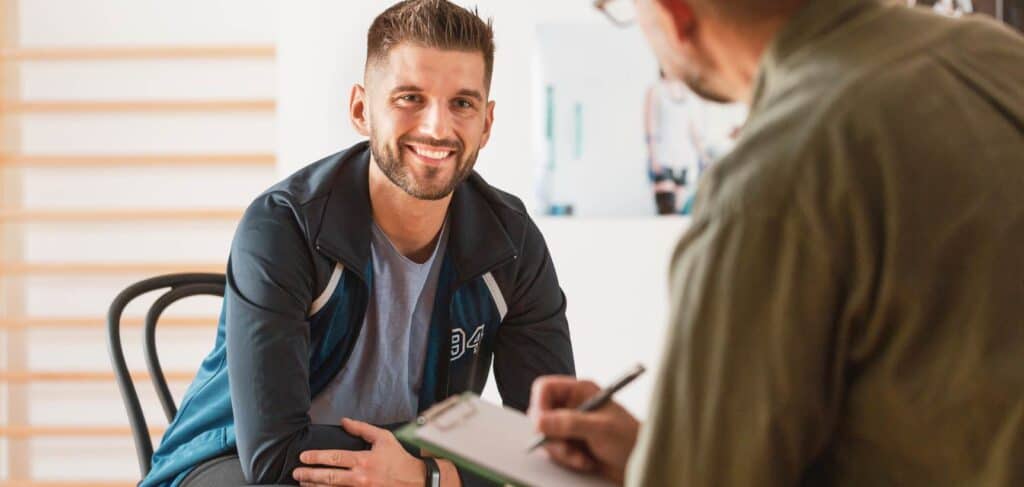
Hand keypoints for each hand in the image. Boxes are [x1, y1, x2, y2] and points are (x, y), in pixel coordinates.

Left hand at [293, 418, 424, 486]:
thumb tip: (344, 422)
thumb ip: (362, 429)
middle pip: (328, 477)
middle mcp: (360, 478)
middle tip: (296, 473)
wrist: (415, 481)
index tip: (303, 457)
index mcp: (364, 460)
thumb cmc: (399, 459)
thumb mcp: (384, 438)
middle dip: (309, 475)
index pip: (334, 458)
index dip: (316, 457)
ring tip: (303, 484)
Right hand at [529, 376, 639, 483]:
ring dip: (560, 452)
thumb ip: (570, 423)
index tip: (542, 425)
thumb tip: (540, 422)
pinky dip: (565, 460)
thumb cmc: (630, 439)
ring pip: (545, 436)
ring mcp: (569, 426)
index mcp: (580, 391)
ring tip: (582, 458)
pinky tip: (585, 462)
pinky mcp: (570, 444)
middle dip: (551, 436)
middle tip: (567, 448)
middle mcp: (572, 405)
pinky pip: (553, 451)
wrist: (641, 464)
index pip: (545, 388)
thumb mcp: (601, 428)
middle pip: (540, 415)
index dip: (539, 405)